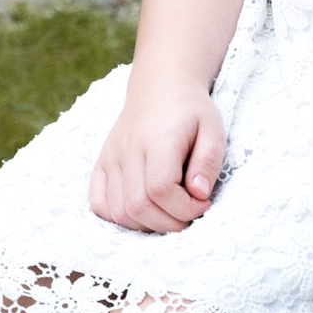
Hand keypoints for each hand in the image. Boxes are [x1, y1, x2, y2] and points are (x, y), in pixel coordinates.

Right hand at [88, 74, 226, 233]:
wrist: (160, 87)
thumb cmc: (191, 111)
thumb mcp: (213, 129)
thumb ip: (208, 161)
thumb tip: (199, 194)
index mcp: (157, 140)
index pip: (160, 189)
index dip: (185, 208)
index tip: (204, 202)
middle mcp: (128, 150)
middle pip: (138, 206)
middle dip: (169, 223)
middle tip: (189, 213)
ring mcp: (111, 158)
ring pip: (119, 211)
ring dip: (148, 225)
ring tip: (170, 212)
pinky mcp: (102, 164)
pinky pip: (99, 204)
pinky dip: (120, 218)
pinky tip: (144, 210)